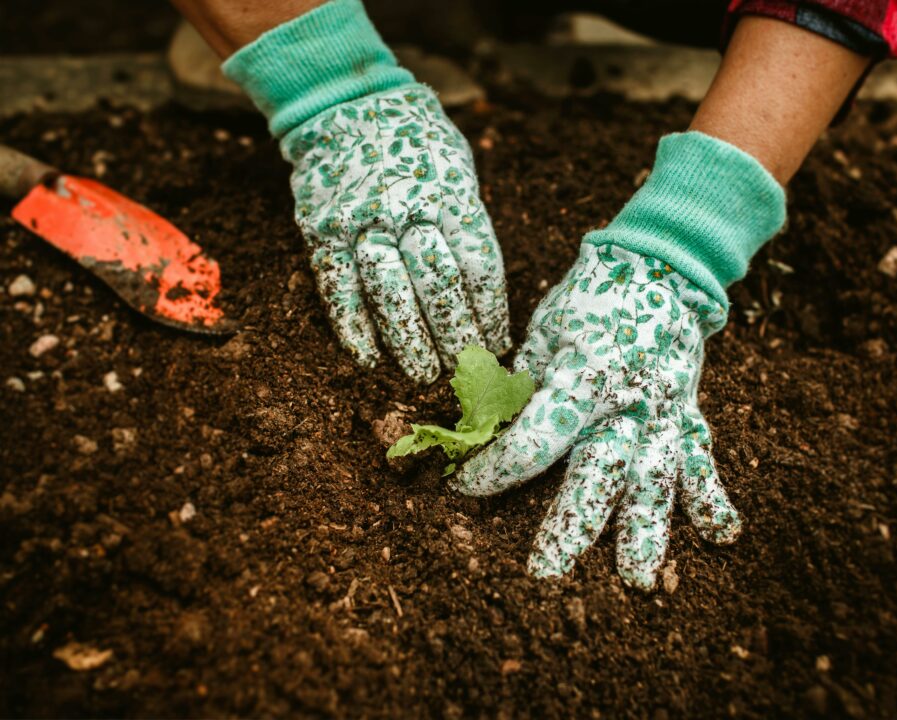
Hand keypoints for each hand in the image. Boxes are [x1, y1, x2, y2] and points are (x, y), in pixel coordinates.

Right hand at [282, 84, 510, 382]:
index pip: (479, 265)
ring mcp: (362, 222)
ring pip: (389, 293)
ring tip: (424, 373)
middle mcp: (407, 209)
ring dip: (408, 341)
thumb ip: (467, 225)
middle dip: (455, 334)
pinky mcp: (323, 232)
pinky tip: (369, 358)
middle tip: (465, 367)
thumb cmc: (417, 144)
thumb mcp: (458, 172)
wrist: (348, 103)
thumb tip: (482, 296)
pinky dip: (353, 328)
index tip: (498, 342)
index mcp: (451, 195)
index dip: (490, 311)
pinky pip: (338, 288)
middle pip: (437, 285)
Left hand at [453, 243, 739, 589]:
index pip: (535, 437)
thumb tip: (489, 430)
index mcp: (583, 375)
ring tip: (636, 578)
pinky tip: (722, 537)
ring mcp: (664, 411)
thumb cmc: (589, 298)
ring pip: (655, 478)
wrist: (657, 266)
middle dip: (571, 524)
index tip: (463, 486)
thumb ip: (524, 385)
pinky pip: (701, 459)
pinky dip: (713, 497)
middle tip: (546, 572)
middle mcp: (627, 400)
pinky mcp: (688, 413)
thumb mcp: (544, 332)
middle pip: (598, 470)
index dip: (496, 468)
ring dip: (645, 530)